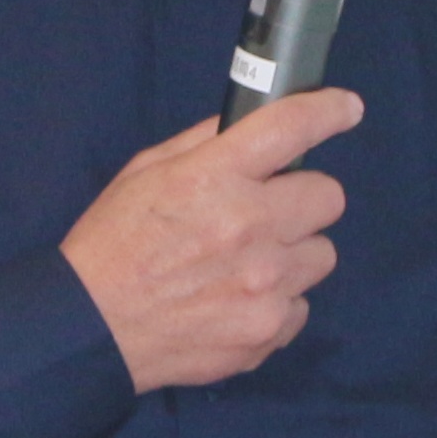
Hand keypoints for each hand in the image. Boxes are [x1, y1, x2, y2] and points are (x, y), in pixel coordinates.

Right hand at [58, 90, 357, 390]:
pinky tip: (237, 302)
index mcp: (214, 176)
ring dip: (293, 254)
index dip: (329, 110)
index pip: (292, 127)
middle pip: (328, 196)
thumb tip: (251, 125)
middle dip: (302, 199)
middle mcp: (249, 225)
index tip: (345, 109)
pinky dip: (278, 303)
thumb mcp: (146, 172)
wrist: (91, 328)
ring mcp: (265, 283)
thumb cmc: (115, 243)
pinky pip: (302, 305)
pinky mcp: (268, 329)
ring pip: (321, 254)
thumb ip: (204, 144)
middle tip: (269, 212)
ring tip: (247, 264)